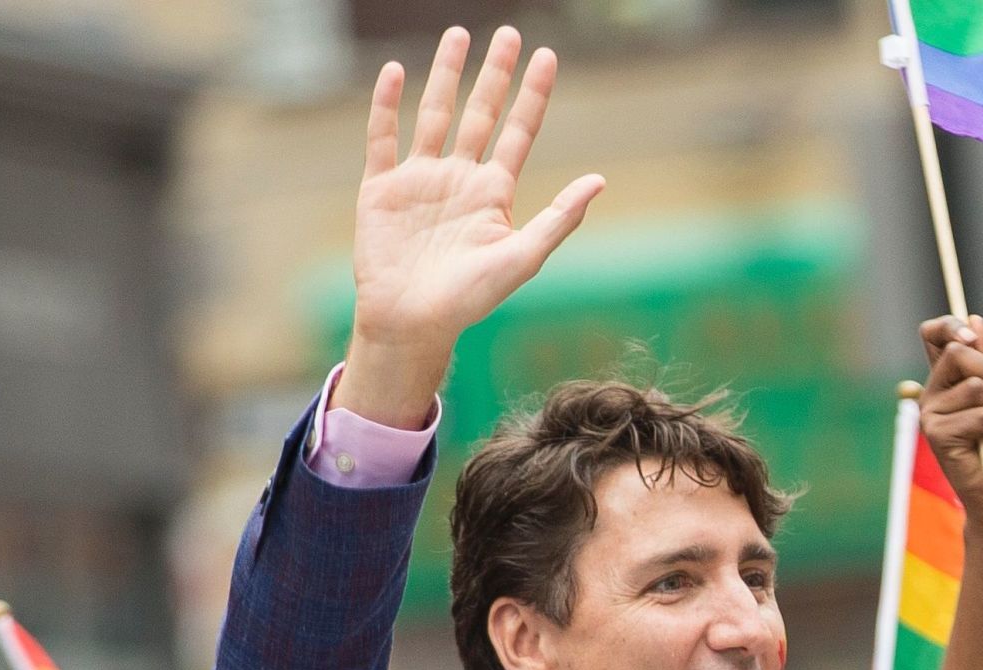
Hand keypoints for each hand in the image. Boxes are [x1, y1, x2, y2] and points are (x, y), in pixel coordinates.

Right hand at [343, 29, 602, 428]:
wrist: (412, 323)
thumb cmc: (469, 299)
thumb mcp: (523, 257)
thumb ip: (559, 217)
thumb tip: (600, 180)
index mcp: (493, 193)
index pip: (518, 131)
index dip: (533, 95)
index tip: (548, 56)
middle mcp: (459, 178)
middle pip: (480, 113)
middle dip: (494, 74)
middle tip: (508, 33)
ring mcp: (419, 179)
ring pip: (435, 114)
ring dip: (445, 75)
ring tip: (457, 35)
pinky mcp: (381, 188)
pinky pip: (383, 138)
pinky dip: (387, 105)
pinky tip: (395, 71)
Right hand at [917, 316, 982, 530]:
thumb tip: (973, 319)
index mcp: (947, 382)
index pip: (934, 335)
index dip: (950, 325)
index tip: (972, 335)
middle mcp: (933, 395)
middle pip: (958, 352)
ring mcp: (931, 415)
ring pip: (977, 386)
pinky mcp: (937, 436)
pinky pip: (981, 414)